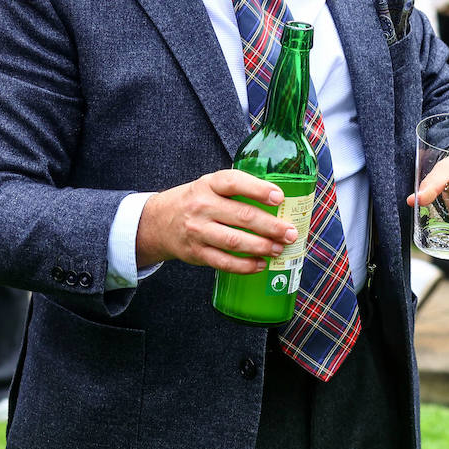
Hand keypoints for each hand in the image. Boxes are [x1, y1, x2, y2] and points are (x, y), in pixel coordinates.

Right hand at [136, 170, 296, 271]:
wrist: (158, 222)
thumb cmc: (197, 201)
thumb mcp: (212, 186)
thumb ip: (239, 190)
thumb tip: (282, 201)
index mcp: (209, 184)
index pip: (234, 182)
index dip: (258, 189)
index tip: (279, 197)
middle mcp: (202, 206)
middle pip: (242, 216)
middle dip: (271, 226)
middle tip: (290, 232)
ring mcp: (197, 231)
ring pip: (234, 241)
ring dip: (261, 246)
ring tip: (279, 248)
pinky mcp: (196, 253)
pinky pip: (224, 262)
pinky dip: (245, 265)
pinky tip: (261, 264)